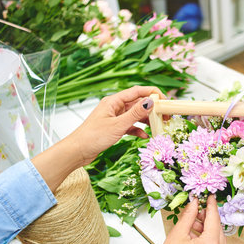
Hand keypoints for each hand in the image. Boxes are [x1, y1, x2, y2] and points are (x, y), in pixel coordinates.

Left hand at [32, 86, 164, 191]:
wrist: (77, 151)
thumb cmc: (93, 137)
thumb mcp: (118, 125)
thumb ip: (135, 114)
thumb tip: (150, 102)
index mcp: (114, 101)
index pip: (137, 91)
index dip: (152, 93)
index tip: (165, 100)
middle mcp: (114, 107)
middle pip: (137, 103)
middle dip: (152, 109)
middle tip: (166, 116)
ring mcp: (114, 117)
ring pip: (135, 115)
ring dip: (146, 120)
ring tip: (158, 126)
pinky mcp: (114, 128)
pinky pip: (130, 126)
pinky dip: (138, 130)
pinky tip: (144, 136)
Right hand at [136, 195, 226, 243]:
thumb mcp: (176, 235)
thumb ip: (188, 217)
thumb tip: (194, 203)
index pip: (214, 219)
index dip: (211, 206)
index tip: (210, 197)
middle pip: (217, 231)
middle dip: (207, 220)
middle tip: (195, 213)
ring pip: (218, 242)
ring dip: (208, 233)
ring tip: (191, 229)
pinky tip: (195, 243)